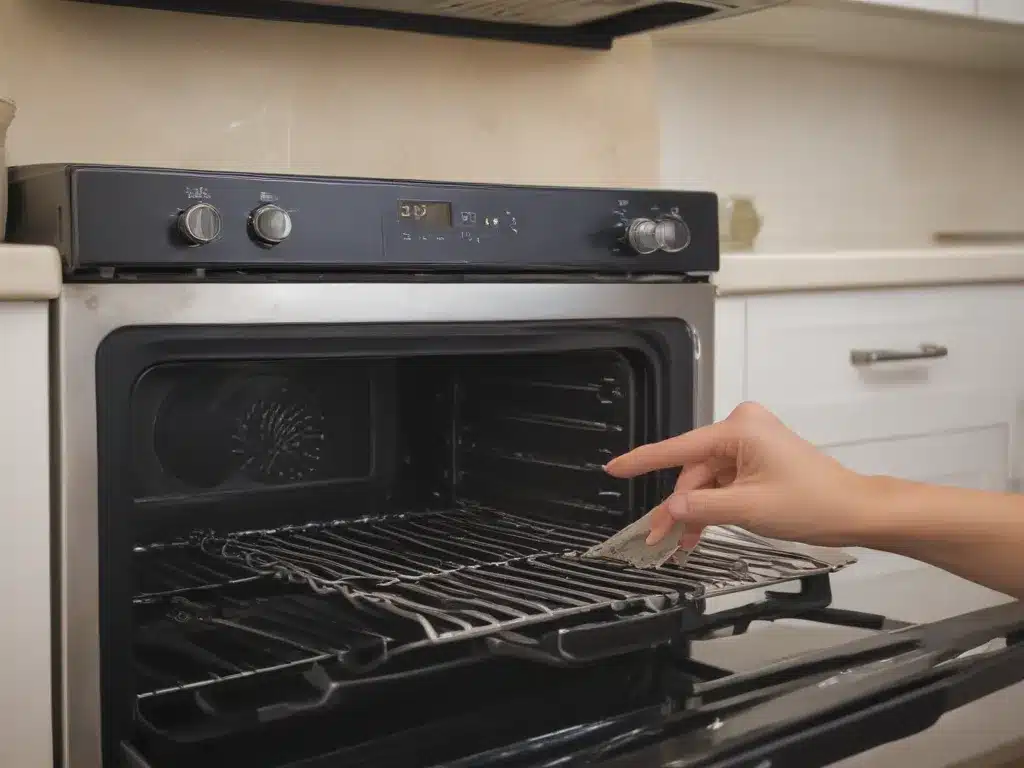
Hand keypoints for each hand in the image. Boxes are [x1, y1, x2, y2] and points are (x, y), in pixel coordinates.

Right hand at [604, 402, 867, 547]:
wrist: (855, 510)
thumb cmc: (813, 502)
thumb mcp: (748, 508)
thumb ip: (701, 507)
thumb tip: (669, 507)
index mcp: (739, 429)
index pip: (679, 447)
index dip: (642, 461)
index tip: (614, 467)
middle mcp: (742, 429)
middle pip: (693, 470)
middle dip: (677, 505)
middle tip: (658, 538)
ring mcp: (750, 443)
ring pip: (706, 480)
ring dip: (694, 511)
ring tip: (680, 544)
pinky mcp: (757, 459)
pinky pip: (722, 482)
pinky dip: (712, 506)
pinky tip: (699, 531)